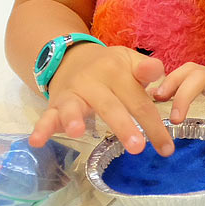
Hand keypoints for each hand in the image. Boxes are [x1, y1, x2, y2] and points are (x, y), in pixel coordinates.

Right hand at [29, 43, 173, 155]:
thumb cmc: (110, 66)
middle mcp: (93, 82)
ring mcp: (73, 93)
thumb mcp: (130, 61)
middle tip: (138, 148)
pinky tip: (37, 141)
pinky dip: (42, 127)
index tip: (167, 148)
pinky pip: (47, 115)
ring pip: (74, 107)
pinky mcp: (55, 104)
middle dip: (123, 127)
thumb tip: (158, 70)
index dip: (155, 125)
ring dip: (74, 119)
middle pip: (110, 106)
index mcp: (117, 72)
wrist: (72, 56)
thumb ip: (146, 68)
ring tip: (77, 133)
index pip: (139, 101)